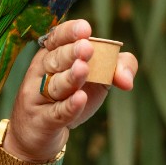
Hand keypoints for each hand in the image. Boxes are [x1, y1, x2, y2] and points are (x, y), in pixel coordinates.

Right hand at [5, 19, 136, 161]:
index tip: (85, 29)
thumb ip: (117, 69)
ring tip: (84, 69)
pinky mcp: (42, 120)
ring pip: (55, 84)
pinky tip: (81, 98)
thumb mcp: (98, 79)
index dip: (69, 32)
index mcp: (53, 55)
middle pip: (56, 59)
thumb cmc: (71, 98)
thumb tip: (127, 80)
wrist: (42, 135)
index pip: (57, 38)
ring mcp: (38, 97)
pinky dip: (69, 106)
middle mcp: (42, 72)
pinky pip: (56, 112)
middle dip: (72, 52)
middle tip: (87, 48)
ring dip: (70, 76)